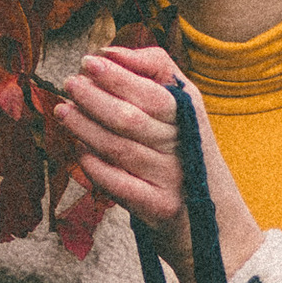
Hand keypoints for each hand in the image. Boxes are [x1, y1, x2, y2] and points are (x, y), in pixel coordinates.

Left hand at [63, 44, 261, 282]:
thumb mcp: (186, 112)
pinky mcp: (157, 208)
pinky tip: (80, 152)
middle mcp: (182, 147)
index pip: (152, 92)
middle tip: (69, 84)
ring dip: (86, 128)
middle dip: (95, 98)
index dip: (118, 76)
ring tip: (63, 111)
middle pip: (131, 118)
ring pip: (120, 148)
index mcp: (190, 117)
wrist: (217, 230)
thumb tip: (112, 53)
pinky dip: (97, 167)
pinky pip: (120, 185)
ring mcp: (170, 179)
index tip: (89, 62)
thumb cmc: (190, 159)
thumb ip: (156, 73)